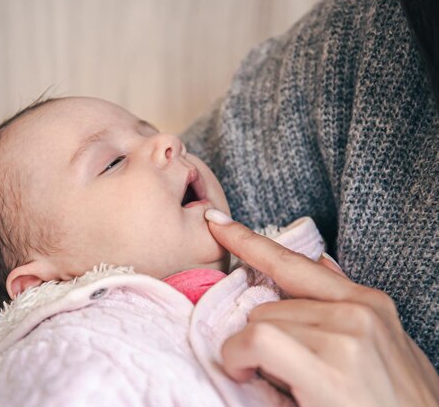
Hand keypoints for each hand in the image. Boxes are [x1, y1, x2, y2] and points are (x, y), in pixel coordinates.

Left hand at [204, 210, 438, 406]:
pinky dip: (240, 355)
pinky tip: (247, 372)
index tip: (216, 222)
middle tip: (282, 373)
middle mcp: (359, 310)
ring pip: (260, 321)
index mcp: (368, 303)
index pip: (295, 262)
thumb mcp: (379, 349)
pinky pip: (258, 338)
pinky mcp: (331, 364)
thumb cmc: (394, 405)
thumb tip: (321, 263)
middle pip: (270, 304)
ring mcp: (346, 334)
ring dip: (254, 353)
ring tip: (283, 384)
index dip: (249, 240)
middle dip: (263, 337)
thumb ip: (344, 306)